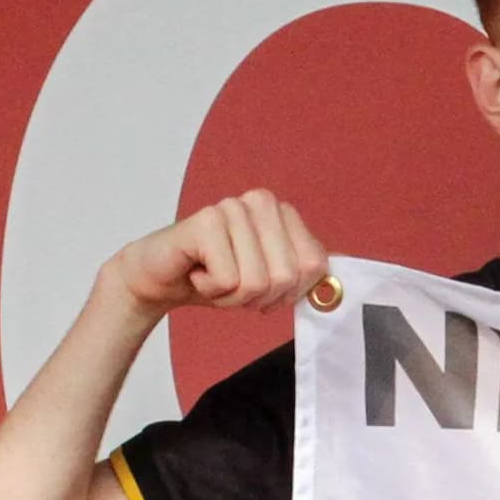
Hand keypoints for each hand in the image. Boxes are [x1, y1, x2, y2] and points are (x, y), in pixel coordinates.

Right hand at [100, 190, 329, 317]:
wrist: (161, 280)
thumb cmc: (216, 278)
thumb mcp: (271, 282)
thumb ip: (304, 278)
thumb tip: (338, 289)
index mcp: (283, 212)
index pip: (316, 265)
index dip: (291, 292)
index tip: (264, 289)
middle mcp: (261, 202)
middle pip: (288, 276)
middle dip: (260, 296)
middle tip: (232, 284)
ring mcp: (232, 208)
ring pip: (258, 281)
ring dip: (232, 295)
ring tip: (213, 277)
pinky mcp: (205, 222)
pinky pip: (228, 279)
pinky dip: (211, 290)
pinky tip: (197, 272)